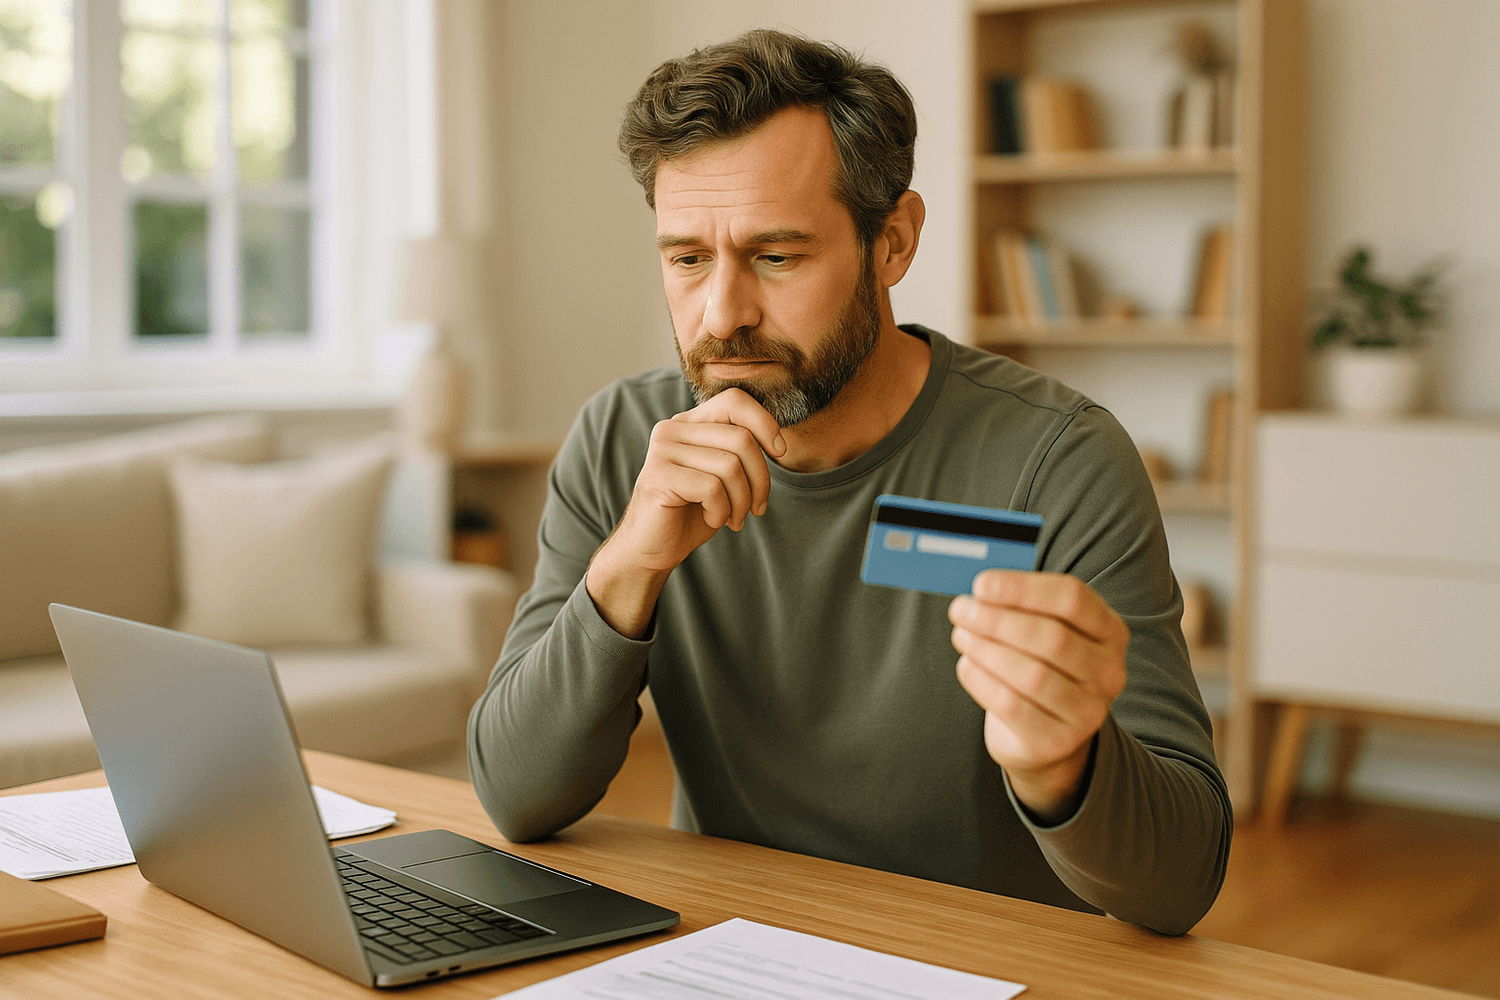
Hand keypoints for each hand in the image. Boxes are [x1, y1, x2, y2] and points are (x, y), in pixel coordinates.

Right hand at [587, 388, 785, 637]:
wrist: (651, 550)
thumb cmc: (691, 514)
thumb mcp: (722, 476)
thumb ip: (739, 452)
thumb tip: (779, 442)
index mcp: (689, 423)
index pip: (734, 401)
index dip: (765, 423)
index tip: (780, 452)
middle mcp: (672, 429)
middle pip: (741, 438)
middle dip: (760, 479)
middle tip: (757, 507)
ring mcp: (662, 451)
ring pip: (730, 466)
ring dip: (742, 501)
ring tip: (734, 518)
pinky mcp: (659, 476)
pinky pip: (712, 488)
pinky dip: (722, 511)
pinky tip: (712, 520)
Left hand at [948, 570, 1128, 823]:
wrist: (1046, 734)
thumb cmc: (1040, 666)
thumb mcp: (1044, 630)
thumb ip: (1022, 607)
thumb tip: (981, 593)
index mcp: (1110, 631)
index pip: (1073, 599)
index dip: (1023, 588)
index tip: (981, 584)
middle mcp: (1109, 672)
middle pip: (1052, 637)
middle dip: (997, 620)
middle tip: (960, 610)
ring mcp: (1089, 711)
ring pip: (1032, 675)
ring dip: (986, 649)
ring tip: (961, 635)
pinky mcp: (1058, 740)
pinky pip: (1012, 706)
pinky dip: (982, 681)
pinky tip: (966, 665)